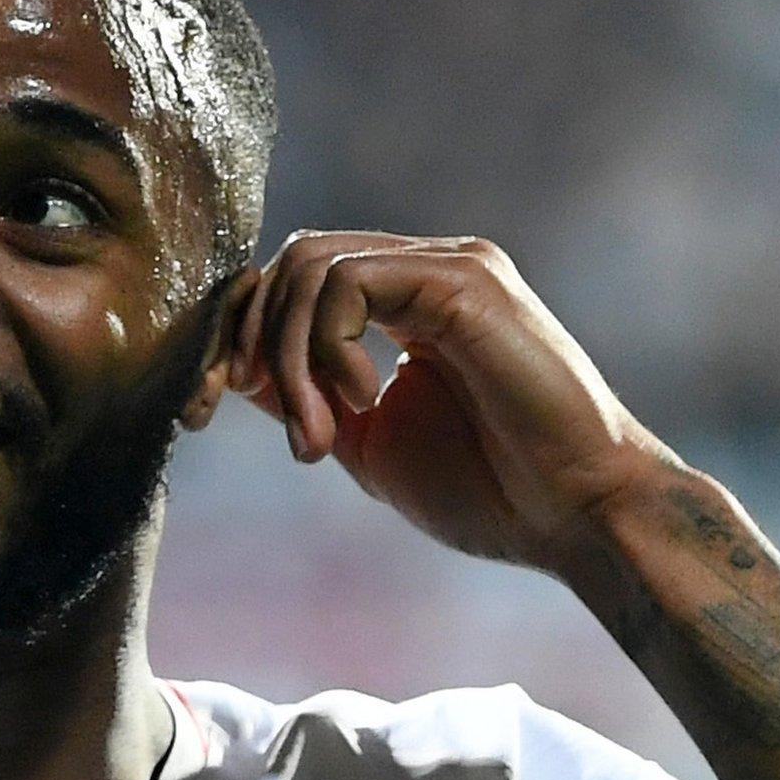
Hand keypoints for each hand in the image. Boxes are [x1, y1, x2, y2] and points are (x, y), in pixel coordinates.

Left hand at [229, 230, 679, 572]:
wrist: (577, 516)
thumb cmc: (490, 492)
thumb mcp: (367, 443)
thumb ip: (305, 398)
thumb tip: (236, 372)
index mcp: (405, 302)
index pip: (290, 283)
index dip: (232, 338)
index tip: (202, 411)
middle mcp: (426, 268)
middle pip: (288, 263)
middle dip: (246, 346)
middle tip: (283, 436)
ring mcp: (447, 265)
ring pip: (309, 265)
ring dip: (287, 356)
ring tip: (320, 436)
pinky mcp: (464, 279)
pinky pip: (347, 280)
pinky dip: (326, 345)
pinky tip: (360, 401)